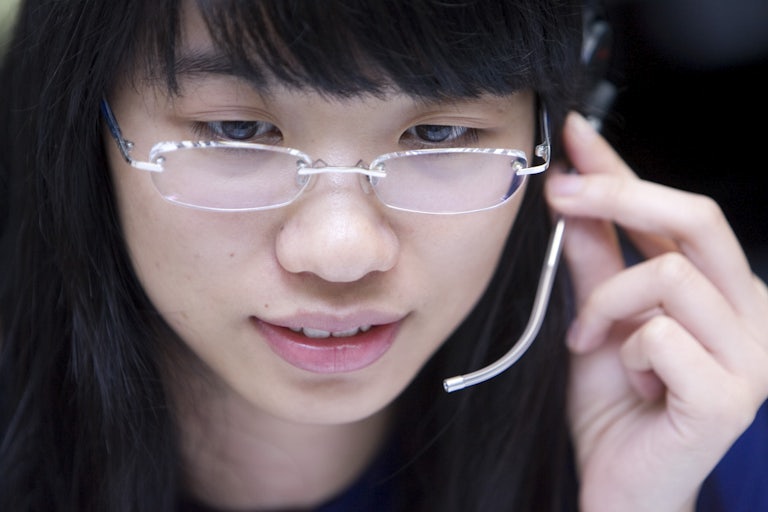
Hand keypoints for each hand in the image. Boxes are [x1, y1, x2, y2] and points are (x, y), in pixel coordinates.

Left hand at [545, 112, 767, 511]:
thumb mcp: (598, 316)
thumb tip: (575, 192)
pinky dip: (622, 353)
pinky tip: (629, 383)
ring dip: (606, 305)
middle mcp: (752, 312)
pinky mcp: (731, 397)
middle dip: (617, 193)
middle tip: (559, 195)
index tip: (576, 133)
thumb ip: (594, 258)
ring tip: (591, 341)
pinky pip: (657, 335)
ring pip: (666, 274)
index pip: (675, 210)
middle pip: (696, 217)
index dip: (624, 166)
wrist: (620, 484)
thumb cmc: (615, 405)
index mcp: (723, 290)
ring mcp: (752, 356)